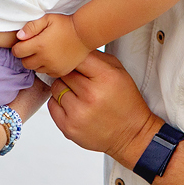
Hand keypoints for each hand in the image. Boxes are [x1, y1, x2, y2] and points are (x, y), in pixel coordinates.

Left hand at [12, 13, 91, 77]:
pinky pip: (47, 73)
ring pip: (35, 69)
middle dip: (26, 56)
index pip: (17, 52)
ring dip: (36, 62)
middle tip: (33, 47)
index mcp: (39, 45)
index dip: (18, 47)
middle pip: (25, 63)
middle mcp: (45, 59)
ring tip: (44, 52)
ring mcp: (53, 67)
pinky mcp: (61, 72)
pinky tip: (52, 58)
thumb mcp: (47, 19)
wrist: (85, 34)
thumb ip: (31, 27)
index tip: (24, 43)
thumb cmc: (65, 24)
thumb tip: (19, 36)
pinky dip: (46, 67)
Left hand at [45, 50, 159, 166]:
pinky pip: (51, 105)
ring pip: (55, 88)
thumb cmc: (125, 103)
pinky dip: (59, 103)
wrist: (131, 134)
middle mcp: (90, 95)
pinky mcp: (68, 127)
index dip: (75, 59)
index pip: (76, 57)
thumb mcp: (119, 72)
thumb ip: (97, 57)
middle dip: (70, 74)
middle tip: (81, 81)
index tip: (77, 62)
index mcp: (105, 77)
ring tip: (78, 94)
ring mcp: (78, 113)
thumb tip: (74, 49)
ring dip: (63, 88)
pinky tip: (74, 106)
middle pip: (63, 72)